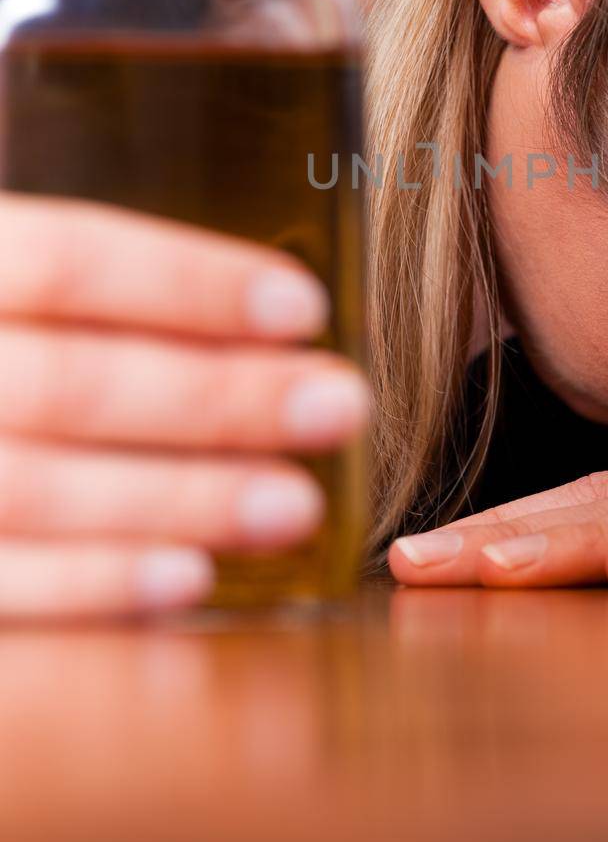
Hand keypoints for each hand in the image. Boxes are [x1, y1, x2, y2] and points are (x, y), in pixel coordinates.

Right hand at [0, 193, 369, 620]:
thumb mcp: (3, 274)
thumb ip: (91, 286)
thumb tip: (268, 315)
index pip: (66, 257)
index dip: (186, 283)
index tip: (302, 307)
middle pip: (72, 381)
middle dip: (220, 397)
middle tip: (339, 405)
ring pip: (37, 488)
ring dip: (182, 498)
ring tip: (296, 503)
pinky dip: (94, 584)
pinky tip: (192, 578)